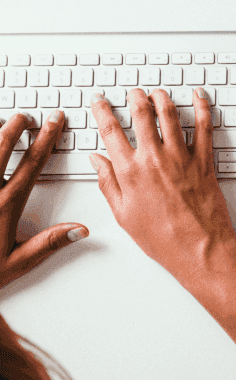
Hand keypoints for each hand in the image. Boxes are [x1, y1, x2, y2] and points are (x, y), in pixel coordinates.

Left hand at [0, 112, 87, 288]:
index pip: (32, 164)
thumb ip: (50, 243)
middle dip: (14, 127)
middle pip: (0, 148)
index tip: (54, 122)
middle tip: (24, 115)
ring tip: (0, 121)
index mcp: (5, 205)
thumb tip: (82, 229)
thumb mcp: (17, 262)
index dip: (46, 140)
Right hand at [89, 89, 235, 280]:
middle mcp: (155, 159)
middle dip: (135, 98)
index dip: (102, 110)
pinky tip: (199, 96)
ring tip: (158, 92)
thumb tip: (96, 161)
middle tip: (133, 92)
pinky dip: (202, 108)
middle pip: (142, 114)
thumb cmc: (163, 239)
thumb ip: (108, 184)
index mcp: (130, 172)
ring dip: (162, 98)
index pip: (110, 131)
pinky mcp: (205, 162)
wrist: (200, 249)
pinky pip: (205, 127)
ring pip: (170, 115)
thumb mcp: (124, 215)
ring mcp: (182, 158)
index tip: (99, 100)